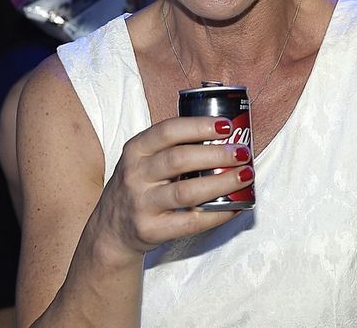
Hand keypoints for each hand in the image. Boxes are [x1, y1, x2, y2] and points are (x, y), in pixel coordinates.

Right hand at [85, 116, 253, 266]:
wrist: (111, 230)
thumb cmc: (139, 186)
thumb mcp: (143, 160)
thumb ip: (173, 147)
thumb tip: (225, 135)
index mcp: (136, 150)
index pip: (167, 131)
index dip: (199, 126)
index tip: (226, 126)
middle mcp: (135, 175)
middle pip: (179, 159)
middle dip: (216, 154)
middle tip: (243, 152)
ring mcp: (141, 204)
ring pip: (186, 192)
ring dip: (221, 182)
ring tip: (245, 175)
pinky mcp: (150, 230)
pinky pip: (190, 222)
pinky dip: (218, 214)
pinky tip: (236, 206)